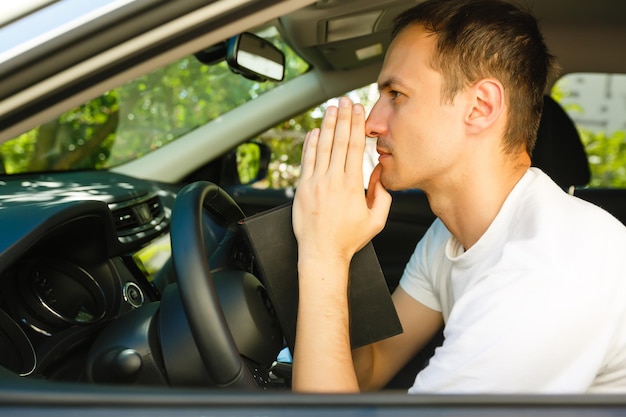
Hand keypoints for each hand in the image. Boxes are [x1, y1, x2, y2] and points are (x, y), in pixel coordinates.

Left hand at [292, 97, 391, 263]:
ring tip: (330, 109)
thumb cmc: (349, 239)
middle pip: (338, 141)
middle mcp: (333, 180)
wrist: (322, 253)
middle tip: (345, 101)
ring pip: (321, 147)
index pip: (354, 147)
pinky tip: (314, 131)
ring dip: (326, 126)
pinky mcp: (302, 188)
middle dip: (342, 118)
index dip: (356, 125)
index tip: (358, 110)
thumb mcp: (376, 220)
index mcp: (352, 185)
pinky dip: (310, 144)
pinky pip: (306, 160)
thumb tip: (380, 170)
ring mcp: (315, 183)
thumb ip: (382, 194)